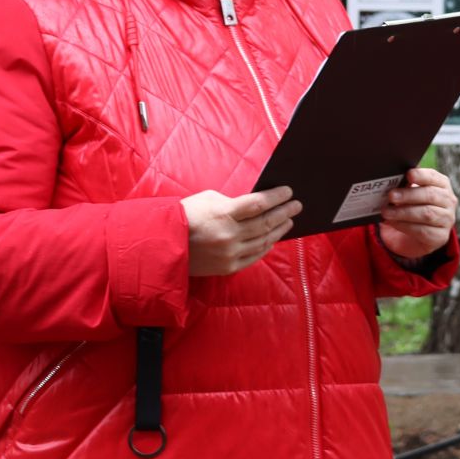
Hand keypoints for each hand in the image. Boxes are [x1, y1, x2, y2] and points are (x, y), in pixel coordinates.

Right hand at [181, 186, 300, 276]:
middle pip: (265, 222)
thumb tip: (257, 205)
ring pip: (263, 241)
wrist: (162, 243)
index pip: (259, 204)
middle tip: (297, 206)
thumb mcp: (208, 199)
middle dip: (284, 212)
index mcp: (223, 214)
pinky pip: (254, 257)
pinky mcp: (227, 267)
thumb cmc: (185, 216)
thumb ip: (233, 202)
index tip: (289, 192)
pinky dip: (266, 247)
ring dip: (279, 230)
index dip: (277, 197)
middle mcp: (229, 235)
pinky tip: (273, 239)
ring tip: (288, 221)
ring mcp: (229, 253)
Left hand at [378, 168, 457, 262]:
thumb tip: (393, 180)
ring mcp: (447, 219)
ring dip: (404, 212)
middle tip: (391, 196)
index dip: (421, 175)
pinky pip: (422, 230)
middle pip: (430, 195)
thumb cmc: (412, 207)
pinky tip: (392, 222)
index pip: (433, 177)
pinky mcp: (441, 236)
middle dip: (409, 195)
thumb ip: (405, 186)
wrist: (415, 235)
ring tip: (387, 212)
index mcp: (442, 185)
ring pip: (427, 214)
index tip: (408, 175)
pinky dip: (404, 226)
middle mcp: (449, 201)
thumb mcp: (410, 194)